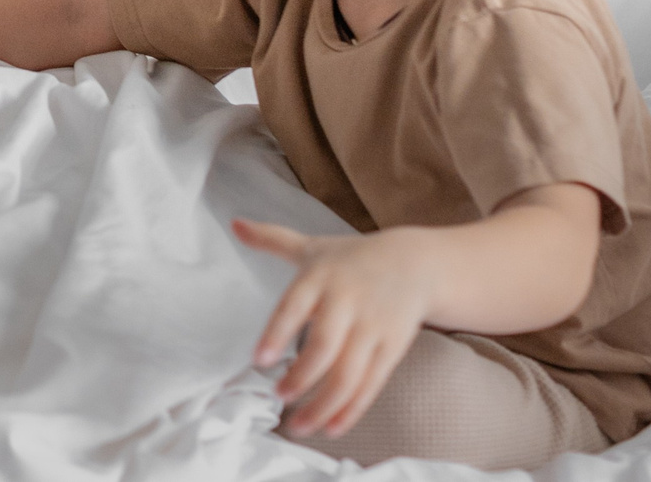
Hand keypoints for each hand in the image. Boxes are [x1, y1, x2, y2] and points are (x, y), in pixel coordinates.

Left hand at [233, 218, 435, 441]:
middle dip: (301, 376)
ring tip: (299, 425)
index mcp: (320, 277)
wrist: (415, 263)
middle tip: (279, 398)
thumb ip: (272, 239)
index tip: (259, 360)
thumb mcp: (313, 247)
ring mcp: (373, 326)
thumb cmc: (352, 258)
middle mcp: (347, 302)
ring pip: (349, 372)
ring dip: (324, 403)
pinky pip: (372, 383)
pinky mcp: (393, 348)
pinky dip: (352, 408)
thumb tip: (234, 223)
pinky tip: (332, 427)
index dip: (278, 334)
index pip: (295, 306)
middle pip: (324, 346)